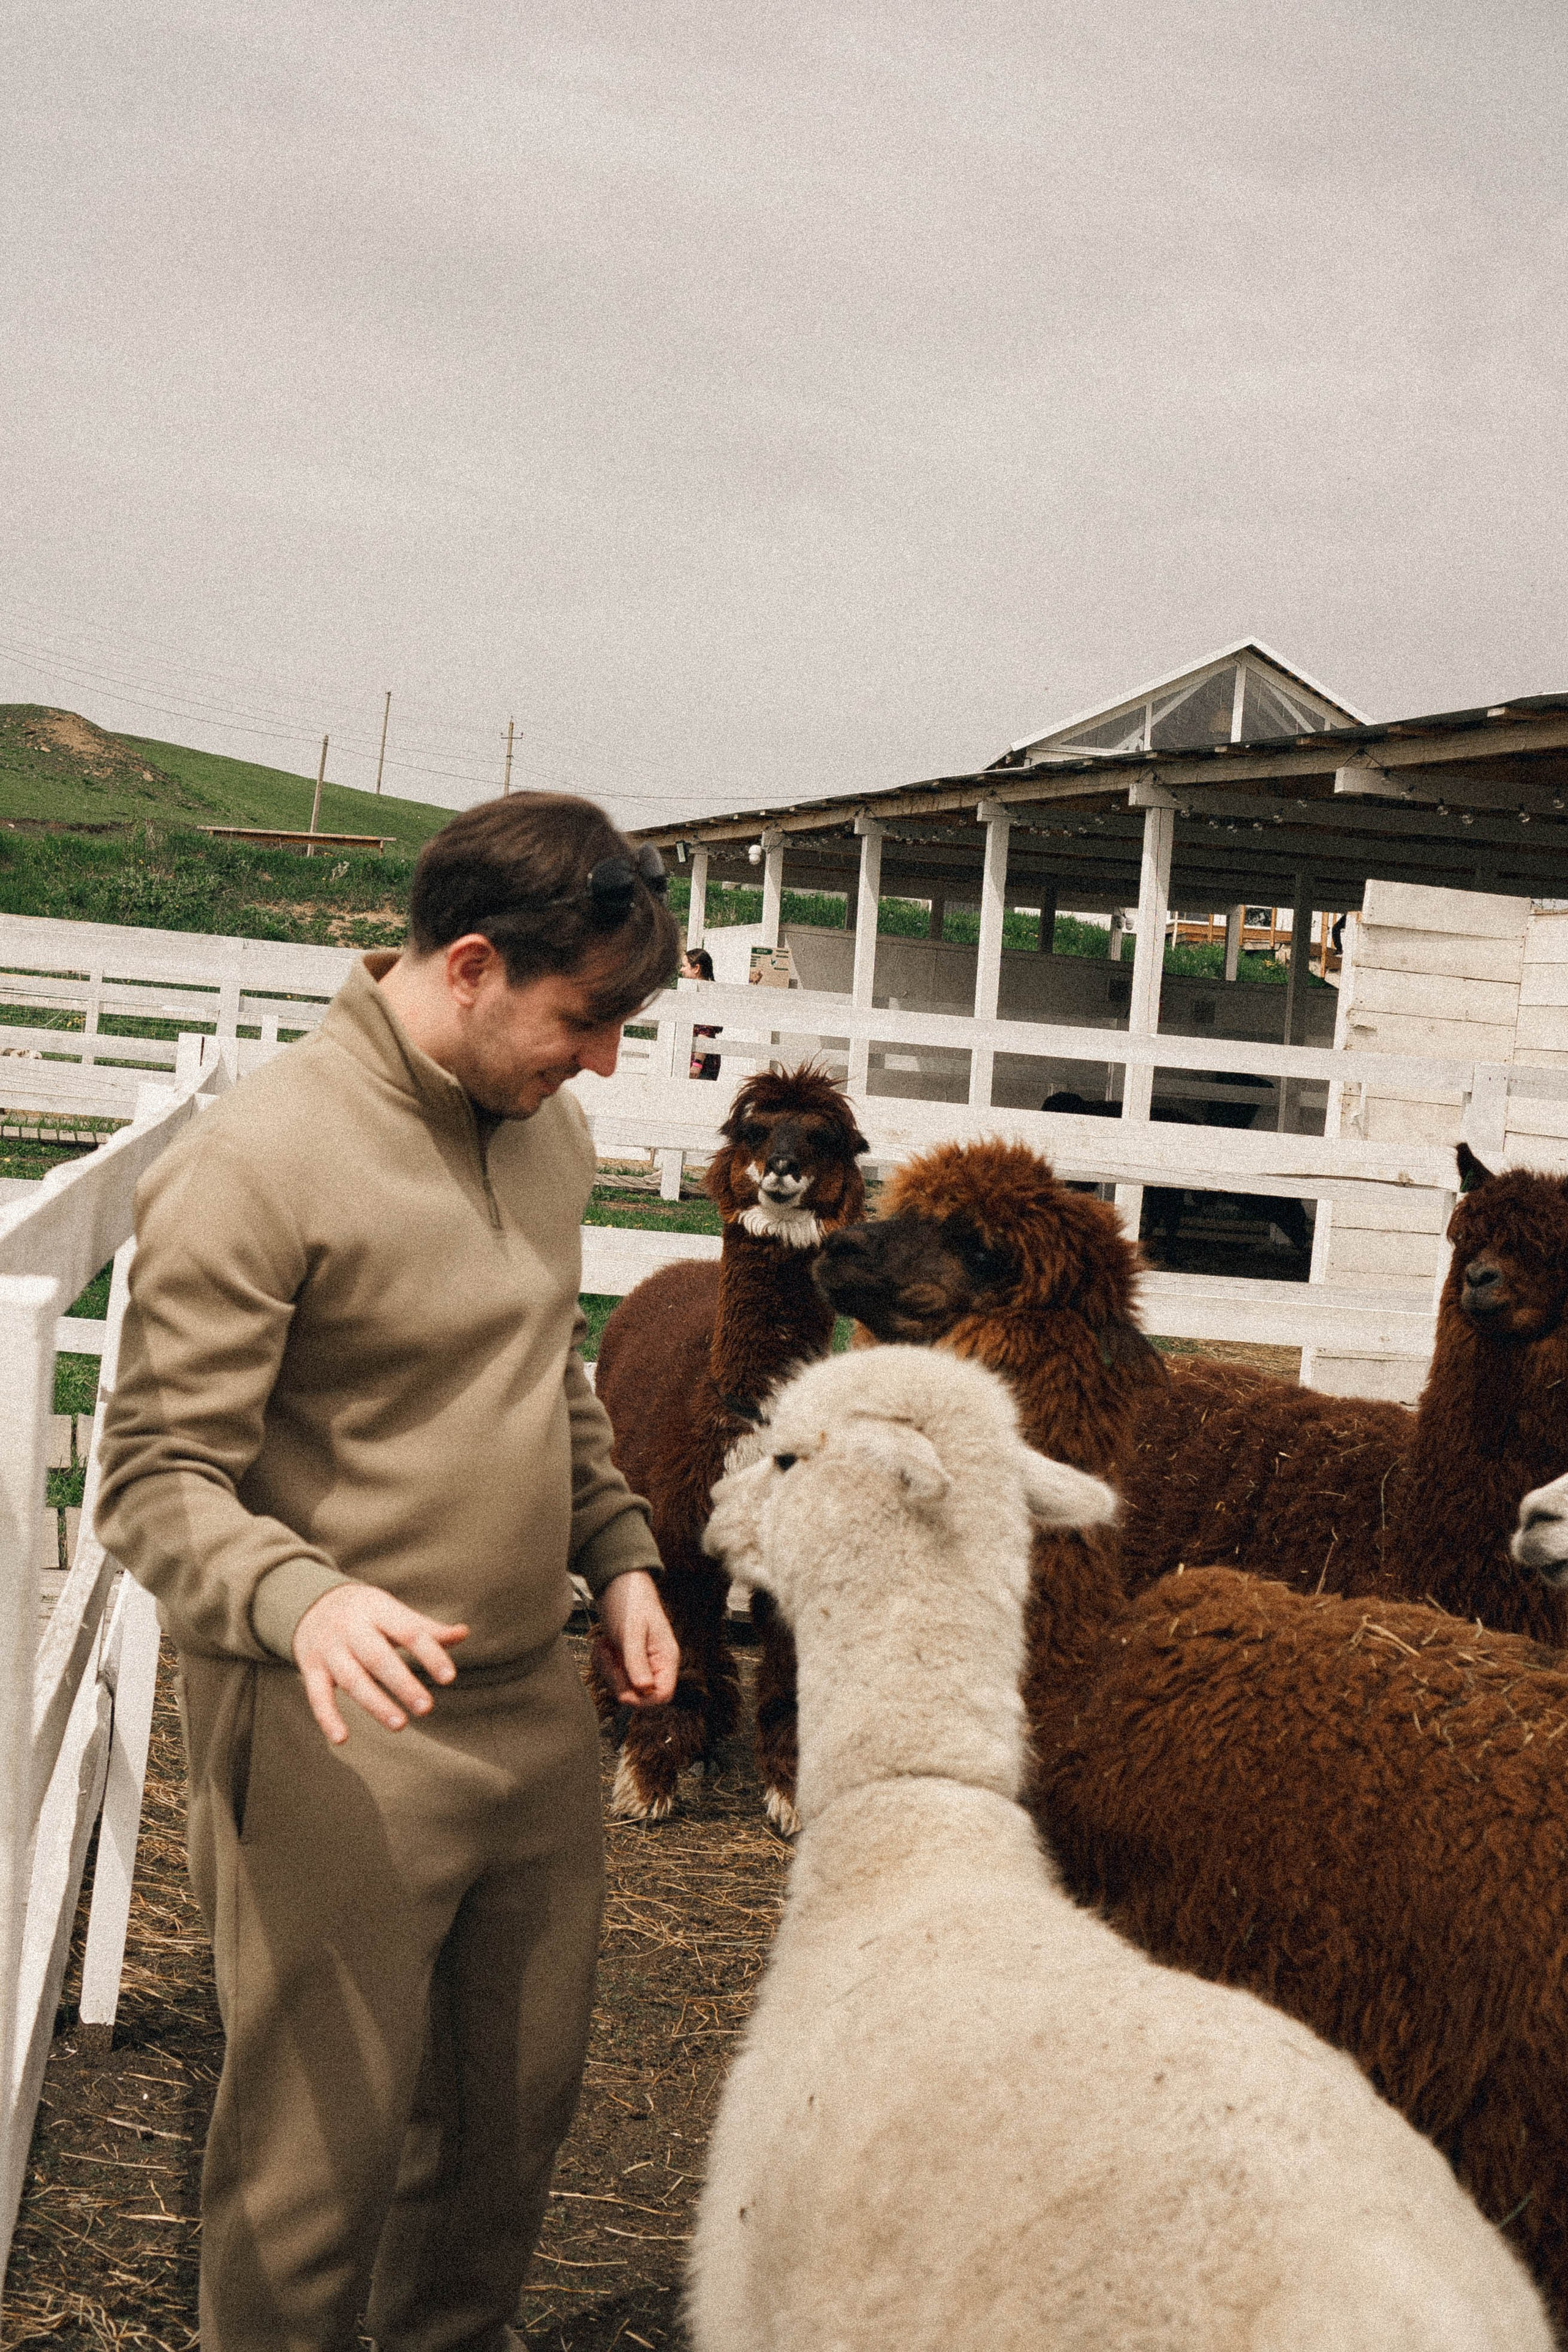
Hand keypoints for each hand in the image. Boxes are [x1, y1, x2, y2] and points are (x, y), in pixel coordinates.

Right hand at [292, 1582, 469, 1745]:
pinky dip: (327, 1718)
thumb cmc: (365, 1613)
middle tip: (427, 1708)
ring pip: (351, 1679)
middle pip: (377, 1657)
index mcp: (377, 1610)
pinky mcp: (310, 1668)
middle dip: (402, 1683)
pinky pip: (316, 1695)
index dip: (429, 1653)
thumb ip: (424, 1627)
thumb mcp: (391, 1611)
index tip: (449, 1677)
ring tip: (400, 1725)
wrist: (310, 1603)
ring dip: (375, 1704)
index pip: (408, 1631)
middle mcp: (351, 1628)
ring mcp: (329, 1649)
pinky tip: (342, 1739)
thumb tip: (463, 1633)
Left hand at [596, 1571, 678, 1706]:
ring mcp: (639, 1661)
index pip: (663, 1695)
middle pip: (639, 1695)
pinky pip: (612, 1675)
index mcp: (666, 1658)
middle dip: (618, 1681)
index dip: (643, 1699)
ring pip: (622, 1686)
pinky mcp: (624, 1658)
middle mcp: (655, 1663)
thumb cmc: (630, 1600)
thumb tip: (644, 1689)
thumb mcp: (632, 1631)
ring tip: (605, 1647)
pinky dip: (602, 1663)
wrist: (616, 1581)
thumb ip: (637, 1661)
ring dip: (607, 1671)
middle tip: (609, 1658)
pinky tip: (602, 1645)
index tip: (624, 1689)